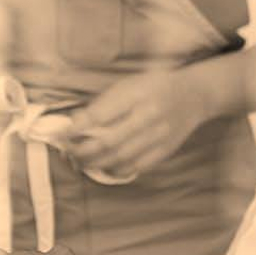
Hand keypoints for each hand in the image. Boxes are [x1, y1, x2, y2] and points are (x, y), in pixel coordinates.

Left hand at [63, 68, 213, 178]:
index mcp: (137, 94)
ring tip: (81, 163)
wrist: (194, 94)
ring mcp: (159, 136)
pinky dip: (117, 170)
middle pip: (109, 142)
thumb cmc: (154, 86)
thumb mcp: (128, 84)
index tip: (62, 134)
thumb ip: (104, 103)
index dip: (77, 128)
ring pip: (121, 158)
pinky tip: (105, 167)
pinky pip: (137, 167)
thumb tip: (76, 123)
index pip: (101, 114)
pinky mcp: (165, 150)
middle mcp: (149, 116)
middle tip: (69, 153)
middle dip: (84, 151)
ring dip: (96, 164)